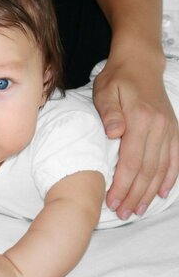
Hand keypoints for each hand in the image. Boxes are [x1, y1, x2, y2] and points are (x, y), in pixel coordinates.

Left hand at [93, 59, 178, 218]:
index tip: (111, 201)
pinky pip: (175, 158)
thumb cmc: (117, 79)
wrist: (140, 63)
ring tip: (139, 209)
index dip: (122, 185)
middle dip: (134, 195)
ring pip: (161, 169)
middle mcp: (159, 127)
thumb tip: (113, 133)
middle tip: (123, 213)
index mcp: (141, 120)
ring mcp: (169, 129)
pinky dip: (170, 177)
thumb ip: (109, 113)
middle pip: (147, 170)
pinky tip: (163, 193)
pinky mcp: (174, 130)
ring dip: (150, 192)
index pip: (131, 162)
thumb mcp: (105, 91)